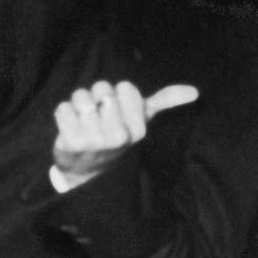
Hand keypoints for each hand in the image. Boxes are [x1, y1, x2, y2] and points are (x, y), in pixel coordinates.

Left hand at [52, 79, 198, 183]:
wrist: (87, 170)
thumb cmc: (115, 136)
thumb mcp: (141, 120)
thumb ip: (164, 102)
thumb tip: (194, 91)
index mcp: (138, 130)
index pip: (125, 87)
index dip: (117, 95)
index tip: (117, 111)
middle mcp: (119, 137)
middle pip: (101, 89)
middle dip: (97, 97)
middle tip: (98, 118)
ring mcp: (95, 141)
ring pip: (81, 97)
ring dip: (79, 105)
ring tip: (84, 122)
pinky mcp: (71, 143)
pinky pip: (63, 109)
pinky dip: (63, 114)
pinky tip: (70, 128)